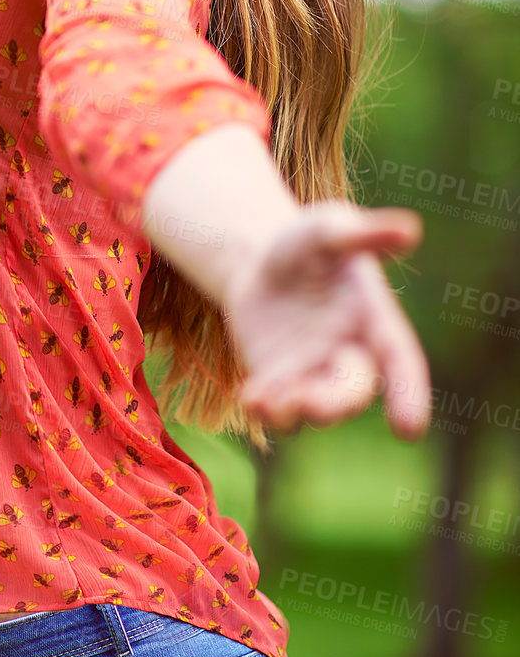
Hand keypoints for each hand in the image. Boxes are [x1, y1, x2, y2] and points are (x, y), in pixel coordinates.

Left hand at [222, 201, 430, 438]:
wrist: (257, 260)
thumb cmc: (303, 242)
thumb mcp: (328, 228)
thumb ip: (362, 233)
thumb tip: (409, 229)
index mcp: (375, 320)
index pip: (400, 360)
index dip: (408, 392)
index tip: (408, 429)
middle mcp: (349, 354)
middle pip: (352, 392)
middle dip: (334, 404)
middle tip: (310, 405)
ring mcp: (314, 373)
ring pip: (313, 408)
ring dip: (293, 411)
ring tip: (263, 401)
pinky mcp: (279, 383)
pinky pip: (277, 408)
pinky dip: (265, 409)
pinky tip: (248, 398)